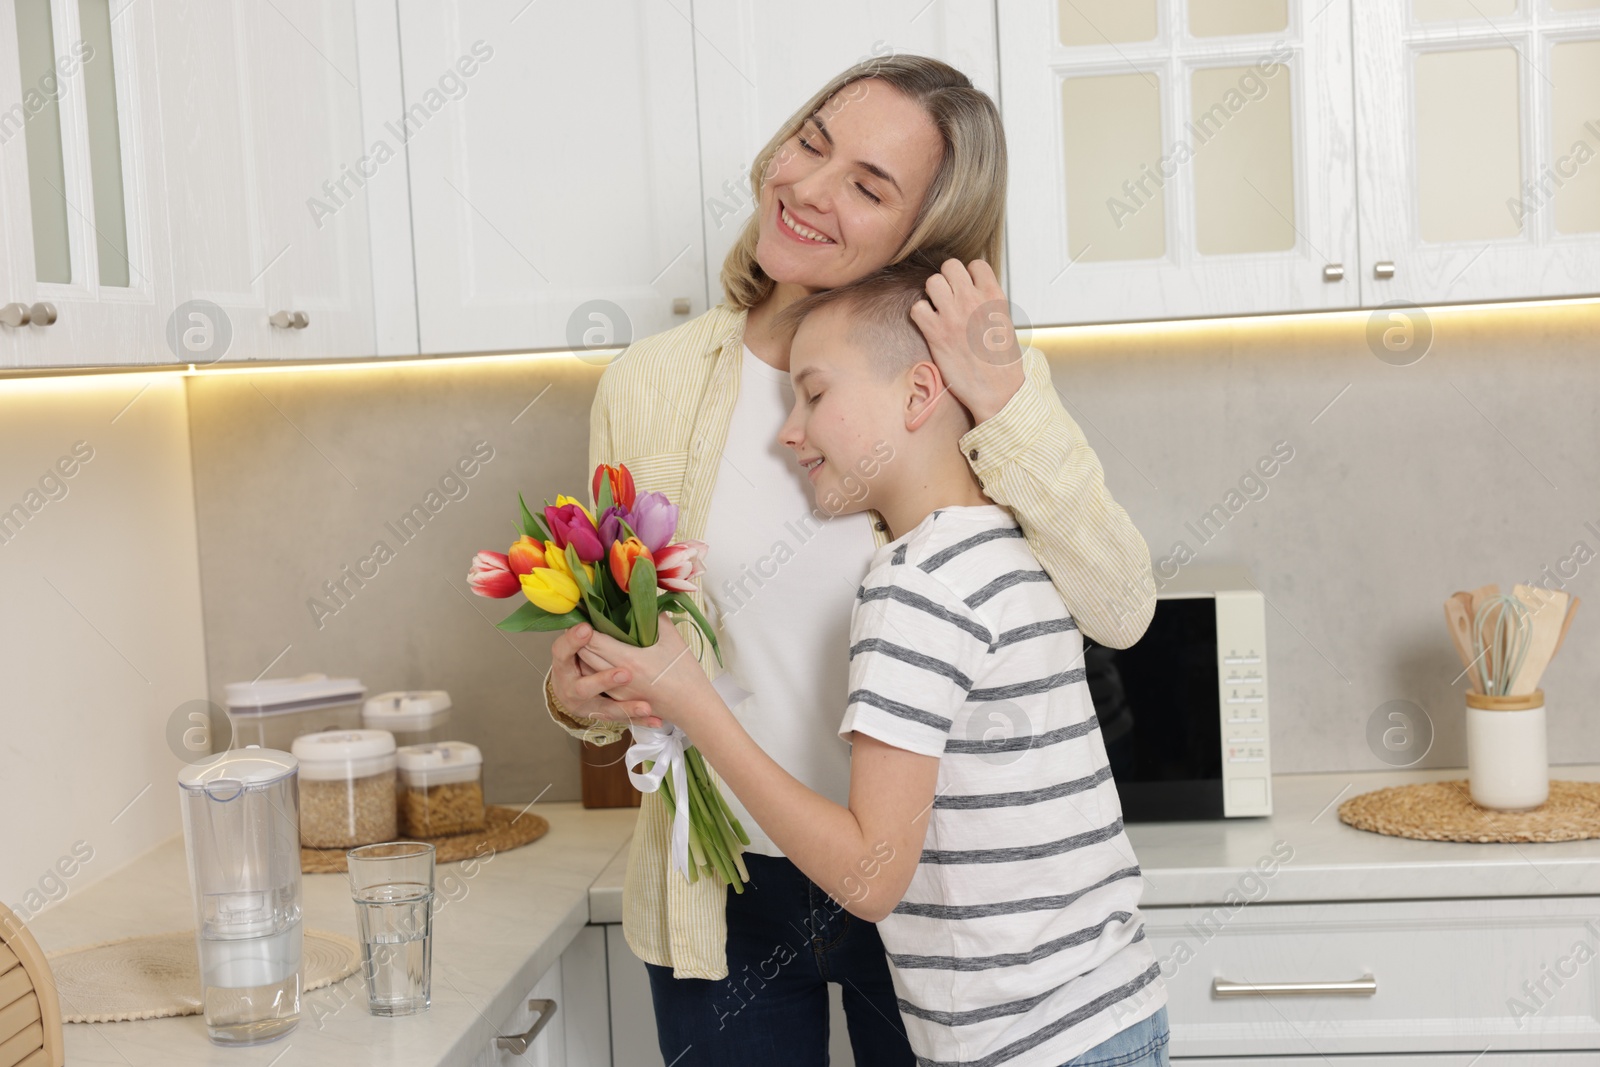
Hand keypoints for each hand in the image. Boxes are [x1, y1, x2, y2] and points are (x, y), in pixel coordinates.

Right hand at [550, 623, 661, 729]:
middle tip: (627, 672)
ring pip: (605, 709)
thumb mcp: (578, 643)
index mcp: (564, 663)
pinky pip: (623, 720)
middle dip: (605, 680)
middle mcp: (571, 686)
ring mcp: (586, 706)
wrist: (571, 691)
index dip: (573, 641)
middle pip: (584, 686)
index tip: (587, 629)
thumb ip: (592, 627)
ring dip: (627, 707)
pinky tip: (657, 719)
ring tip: (647, 705)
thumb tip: (617, 596)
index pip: (562, 651)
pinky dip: (641, 719)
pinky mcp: (601, 716)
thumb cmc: (579, 657)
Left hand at [580, 614, 717, 730]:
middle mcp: (617, 678)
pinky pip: (596, 680)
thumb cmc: (684, 672)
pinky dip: (593, 667)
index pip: (592, 640)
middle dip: (581, 638)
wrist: (692, 705)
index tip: (586, 612)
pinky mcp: (619, 700)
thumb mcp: (672, 638)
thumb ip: (654, 615)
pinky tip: (599, 657)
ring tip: (589, 638)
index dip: (585, 625)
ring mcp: (616, 691)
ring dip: (585, 653)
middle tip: (585, 622)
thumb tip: (642, 598)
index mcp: (629, 659)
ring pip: (587, 669)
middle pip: (584, 654)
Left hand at [909, 259, 1026, 423]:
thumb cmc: (1002, 362)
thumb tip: (974, 293)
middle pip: (950, 266)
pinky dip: (920, 315)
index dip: (969, 274)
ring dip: (933, 295)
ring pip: (932, 282)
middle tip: (950, 297)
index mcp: (993, 296)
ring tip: (939, 310)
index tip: (968, 287)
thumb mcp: (1005, 322)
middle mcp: (972, 300)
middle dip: (948, 279)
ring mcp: (953, 315)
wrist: (997, 390)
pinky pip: (917, 308)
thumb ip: (988, 302)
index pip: (976, 264)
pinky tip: (930, 325)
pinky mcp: (936, 332)